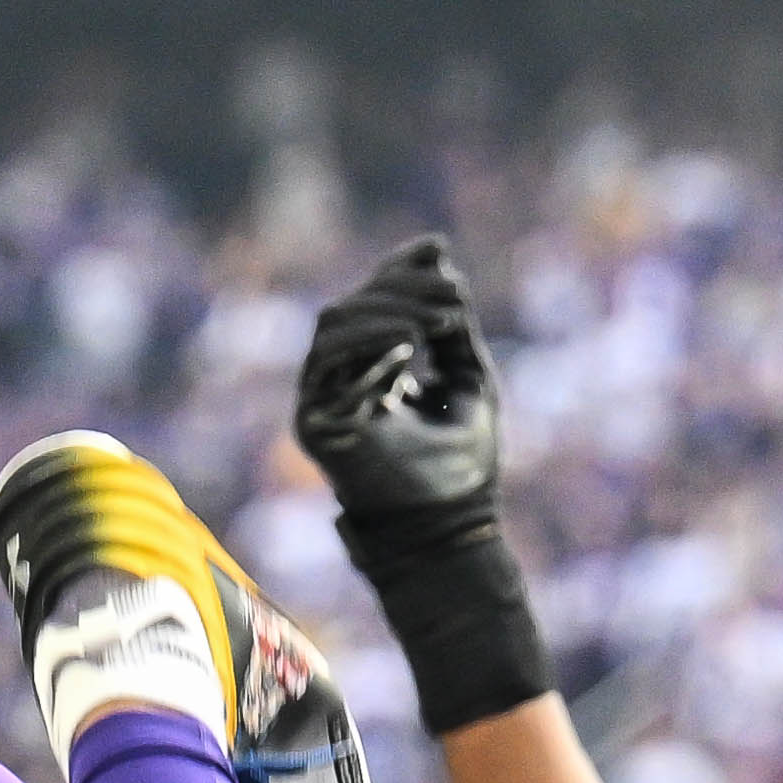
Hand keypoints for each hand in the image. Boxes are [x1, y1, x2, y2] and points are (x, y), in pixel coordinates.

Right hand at [293, 235, 551, 730]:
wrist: (451, 529)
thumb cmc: (463, 464)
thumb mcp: (467, 373)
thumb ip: (450, 319)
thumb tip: (435, 252)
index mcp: (373, 367)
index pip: (371, 298)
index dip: (400, 270)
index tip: (441, 258)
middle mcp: (339, 381)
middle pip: (349, 305)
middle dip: (401, 292)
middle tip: (451, 306)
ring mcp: (322, 404)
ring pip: (333, 327)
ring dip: (387, 315)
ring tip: (432, 332)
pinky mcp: (315, 428)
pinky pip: (327, 369)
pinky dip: (370, 350)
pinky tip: (410, 355)